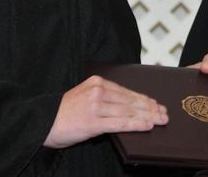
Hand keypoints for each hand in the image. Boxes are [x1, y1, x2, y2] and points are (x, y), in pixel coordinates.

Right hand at [43, 75, 167, 148]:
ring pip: (128, 111)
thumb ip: (104, 97)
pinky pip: (120, 123)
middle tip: (164, 112)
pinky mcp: (93, 121)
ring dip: (148, 116)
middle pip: (130, 100)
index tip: (156, 103)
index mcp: (97, 82)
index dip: (143, 98)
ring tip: (160, 120)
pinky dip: (136, 124)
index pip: (126, 91)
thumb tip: (128, 106)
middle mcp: (98, 91)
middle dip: (150, 107)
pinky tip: (147, 126)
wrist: (42, 122)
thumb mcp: (85, 96)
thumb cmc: (64, 112)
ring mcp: (96, 105)